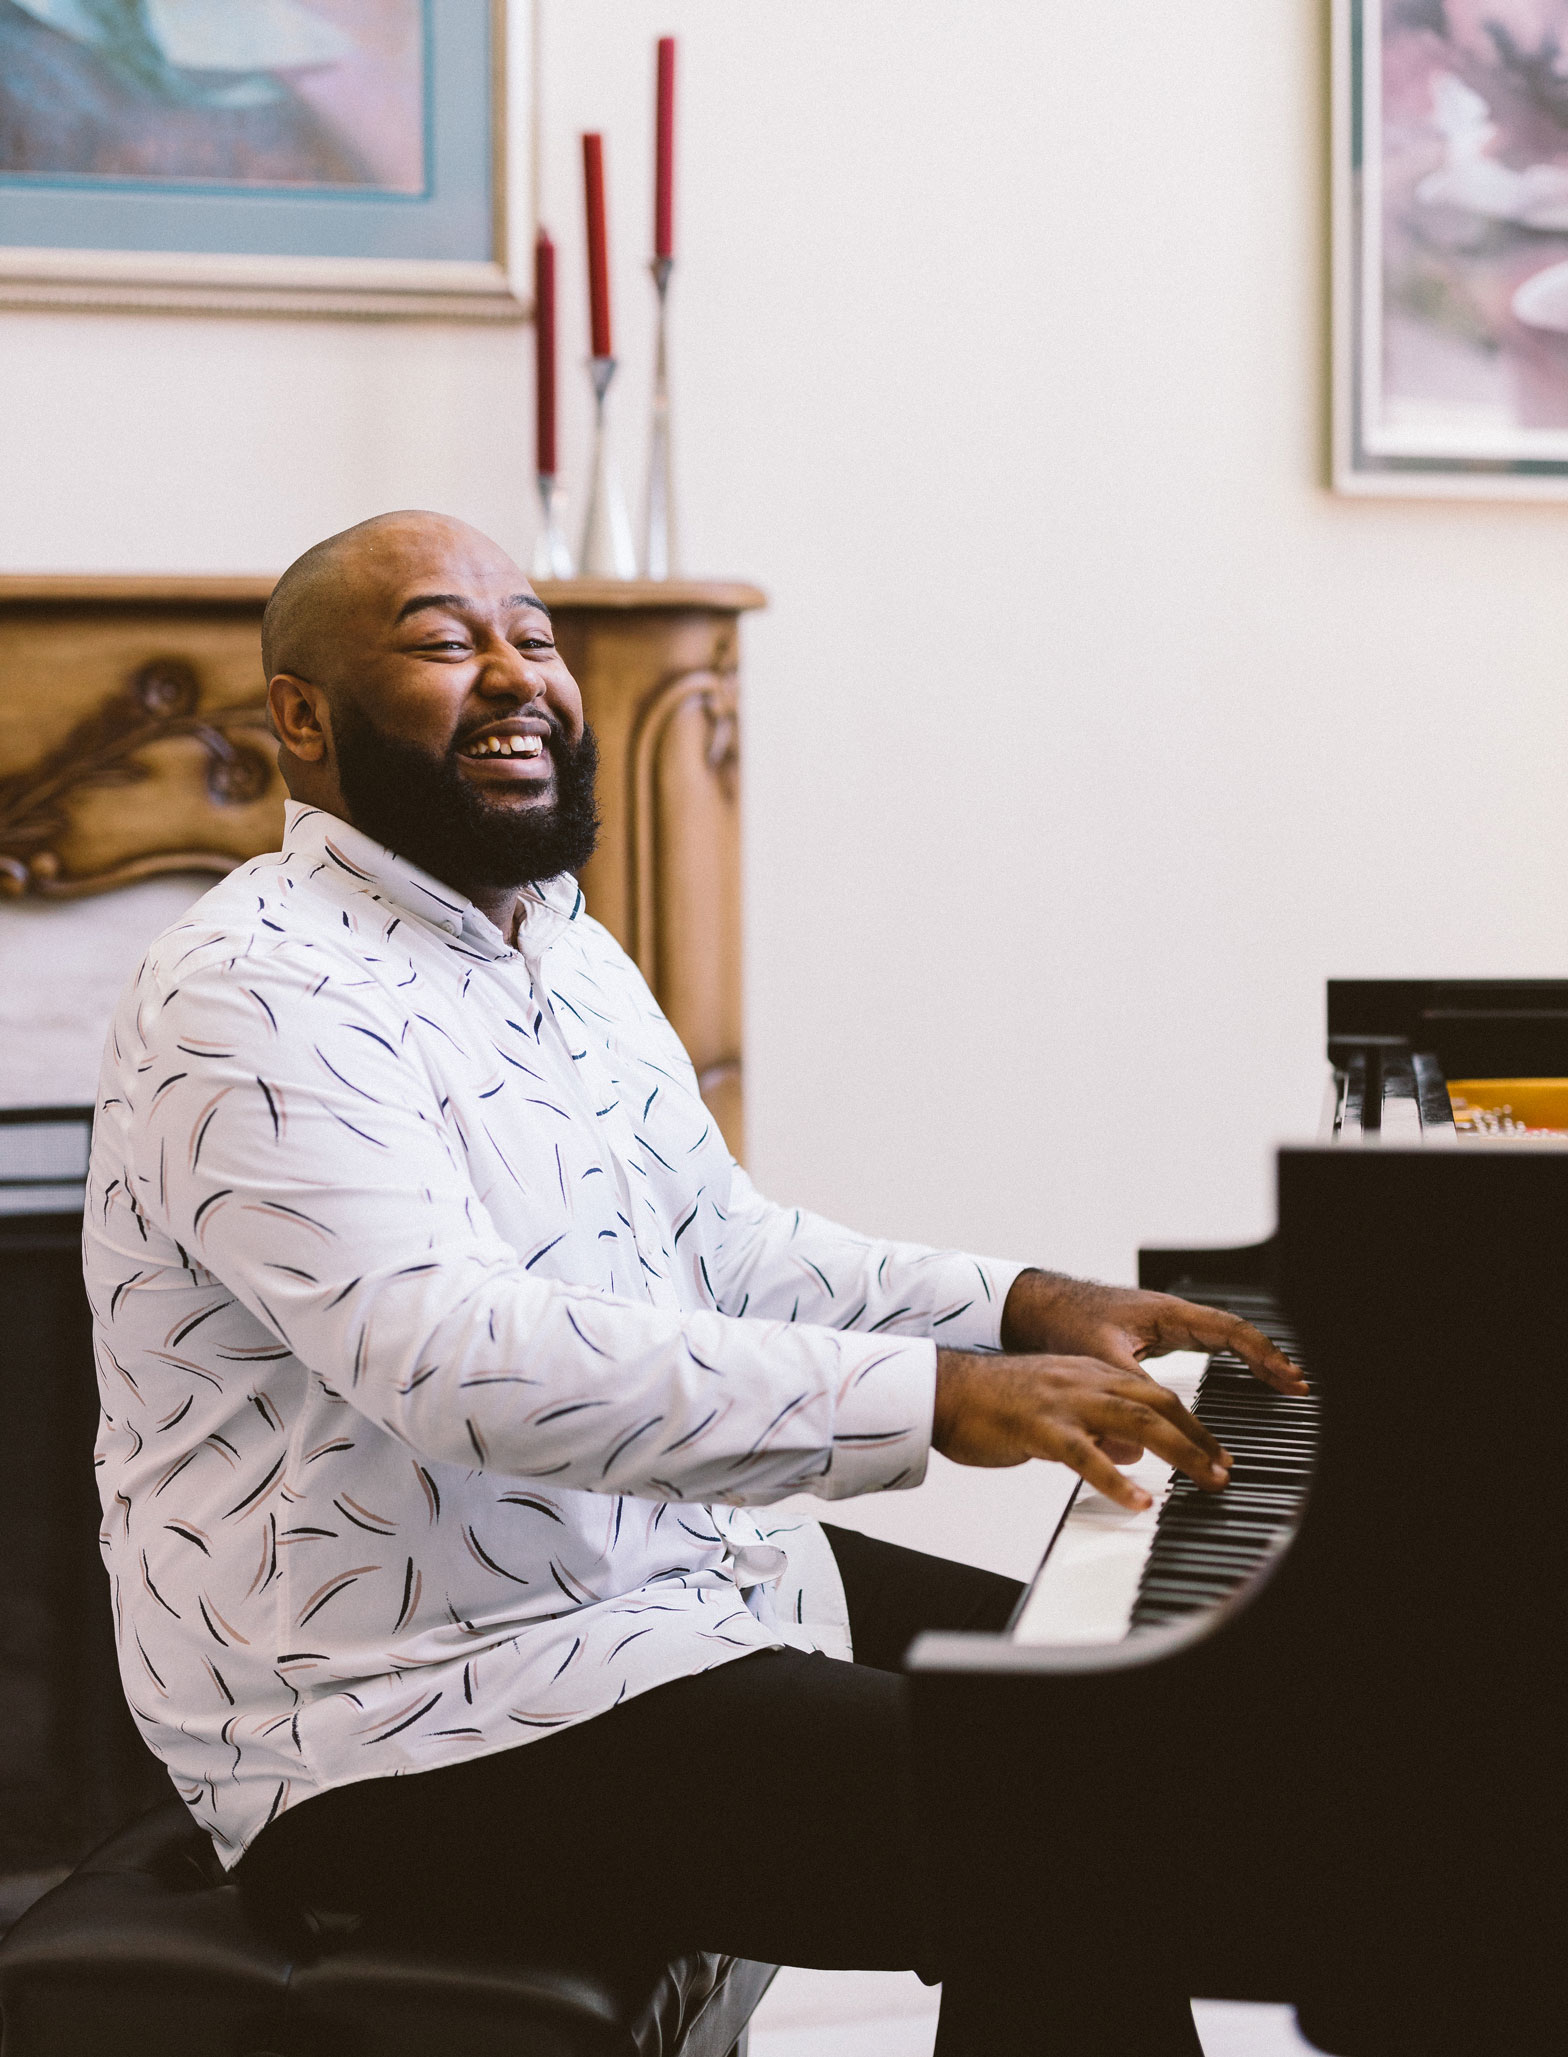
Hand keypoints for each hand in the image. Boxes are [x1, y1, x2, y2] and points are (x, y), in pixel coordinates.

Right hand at [932, 1349, 1232, 1511]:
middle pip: (1158, 1404)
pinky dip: (1117, 1479)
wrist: (943, 1390)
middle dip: (1199, 1438)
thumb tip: (1132, 1452)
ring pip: (1135, 1422)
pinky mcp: (1039, 1428)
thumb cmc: (993, 1404)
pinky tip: (1139, 1501)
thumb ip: (1096, 1428)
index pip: (1155, 1395)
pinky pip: (1086, 1455)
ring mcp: (1063, 1402)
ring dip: (1178, 1453)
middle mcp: (1083, 1381)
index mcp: (1088, 1374)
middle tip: (1224, 1471)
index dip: (1191, 1424)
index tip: (1216, 1452)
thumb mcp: (1056, 1411)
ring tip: (1203, 1481)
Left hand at [999, 1270, 1306, 1396]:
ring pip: (1221, 1341)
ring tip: (1280, 1386)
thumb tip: (1147, 1433)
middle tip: (1297, 1387)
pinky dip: (1228, 1362)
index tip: (1287, 1376)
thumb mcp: (1099, 1356)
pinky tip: (1240, 1380)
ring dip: (1251, 1361)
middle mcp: (1173, 1316)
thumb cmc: (1067, 1321)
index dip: (1261, 1354)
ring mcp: (1168, 1325)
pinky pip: (1206, 1347)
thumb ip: (1126, 1390)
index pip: (1229, 1330)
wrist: (1040, 1306)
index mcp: (1167, 1313)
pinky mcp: (1158, 1337)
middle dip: (1267, 1359)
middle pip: (1234, 1335)